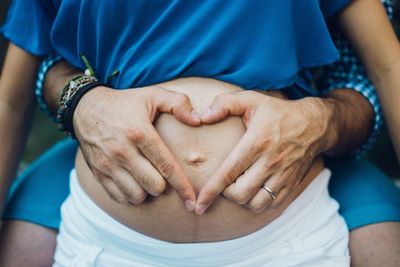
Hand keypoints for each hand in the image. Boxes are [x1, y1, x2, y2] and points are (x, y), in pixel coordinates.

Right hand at [73, 85, 200, 209]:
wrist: (86, 108)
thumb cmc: (125, 103)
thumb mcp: (152, 95)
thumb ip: (179, 103)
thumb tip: (198, 120)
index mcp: (139, 133)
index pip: (166, 166)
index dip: (183, 187)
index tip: (192, 201)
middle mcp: (122, 151)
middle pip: (154, 187)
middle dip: (164, 185)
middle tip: (162, 173)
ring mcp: (108, 164)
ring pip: (137, 196)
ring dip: (147, 192)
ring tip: (148, 178)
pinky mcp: (98, 173)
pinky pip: (119, 198)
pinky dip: (130, 195)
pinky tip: (134, 182)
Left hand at [195, 91, 335, 213]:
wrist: (315, 124)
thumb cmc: (278, 111)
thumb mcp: (251, 99)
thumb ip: (224, 104)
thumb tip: (202, 117)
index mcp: (256, 143)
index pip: (229, 172)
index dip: (211, 191)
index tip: (199, 204)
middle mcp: (270, 162)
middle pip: (241, 194)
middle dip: (226, 193)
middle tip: (225, 182)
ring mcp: (283, 175)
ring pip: (256, 204)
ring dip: (243, 200)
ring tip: (240, 187)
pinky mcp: (292, 184)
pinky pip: (272, 206)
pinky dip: (259, 204)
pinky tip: (254, 192)